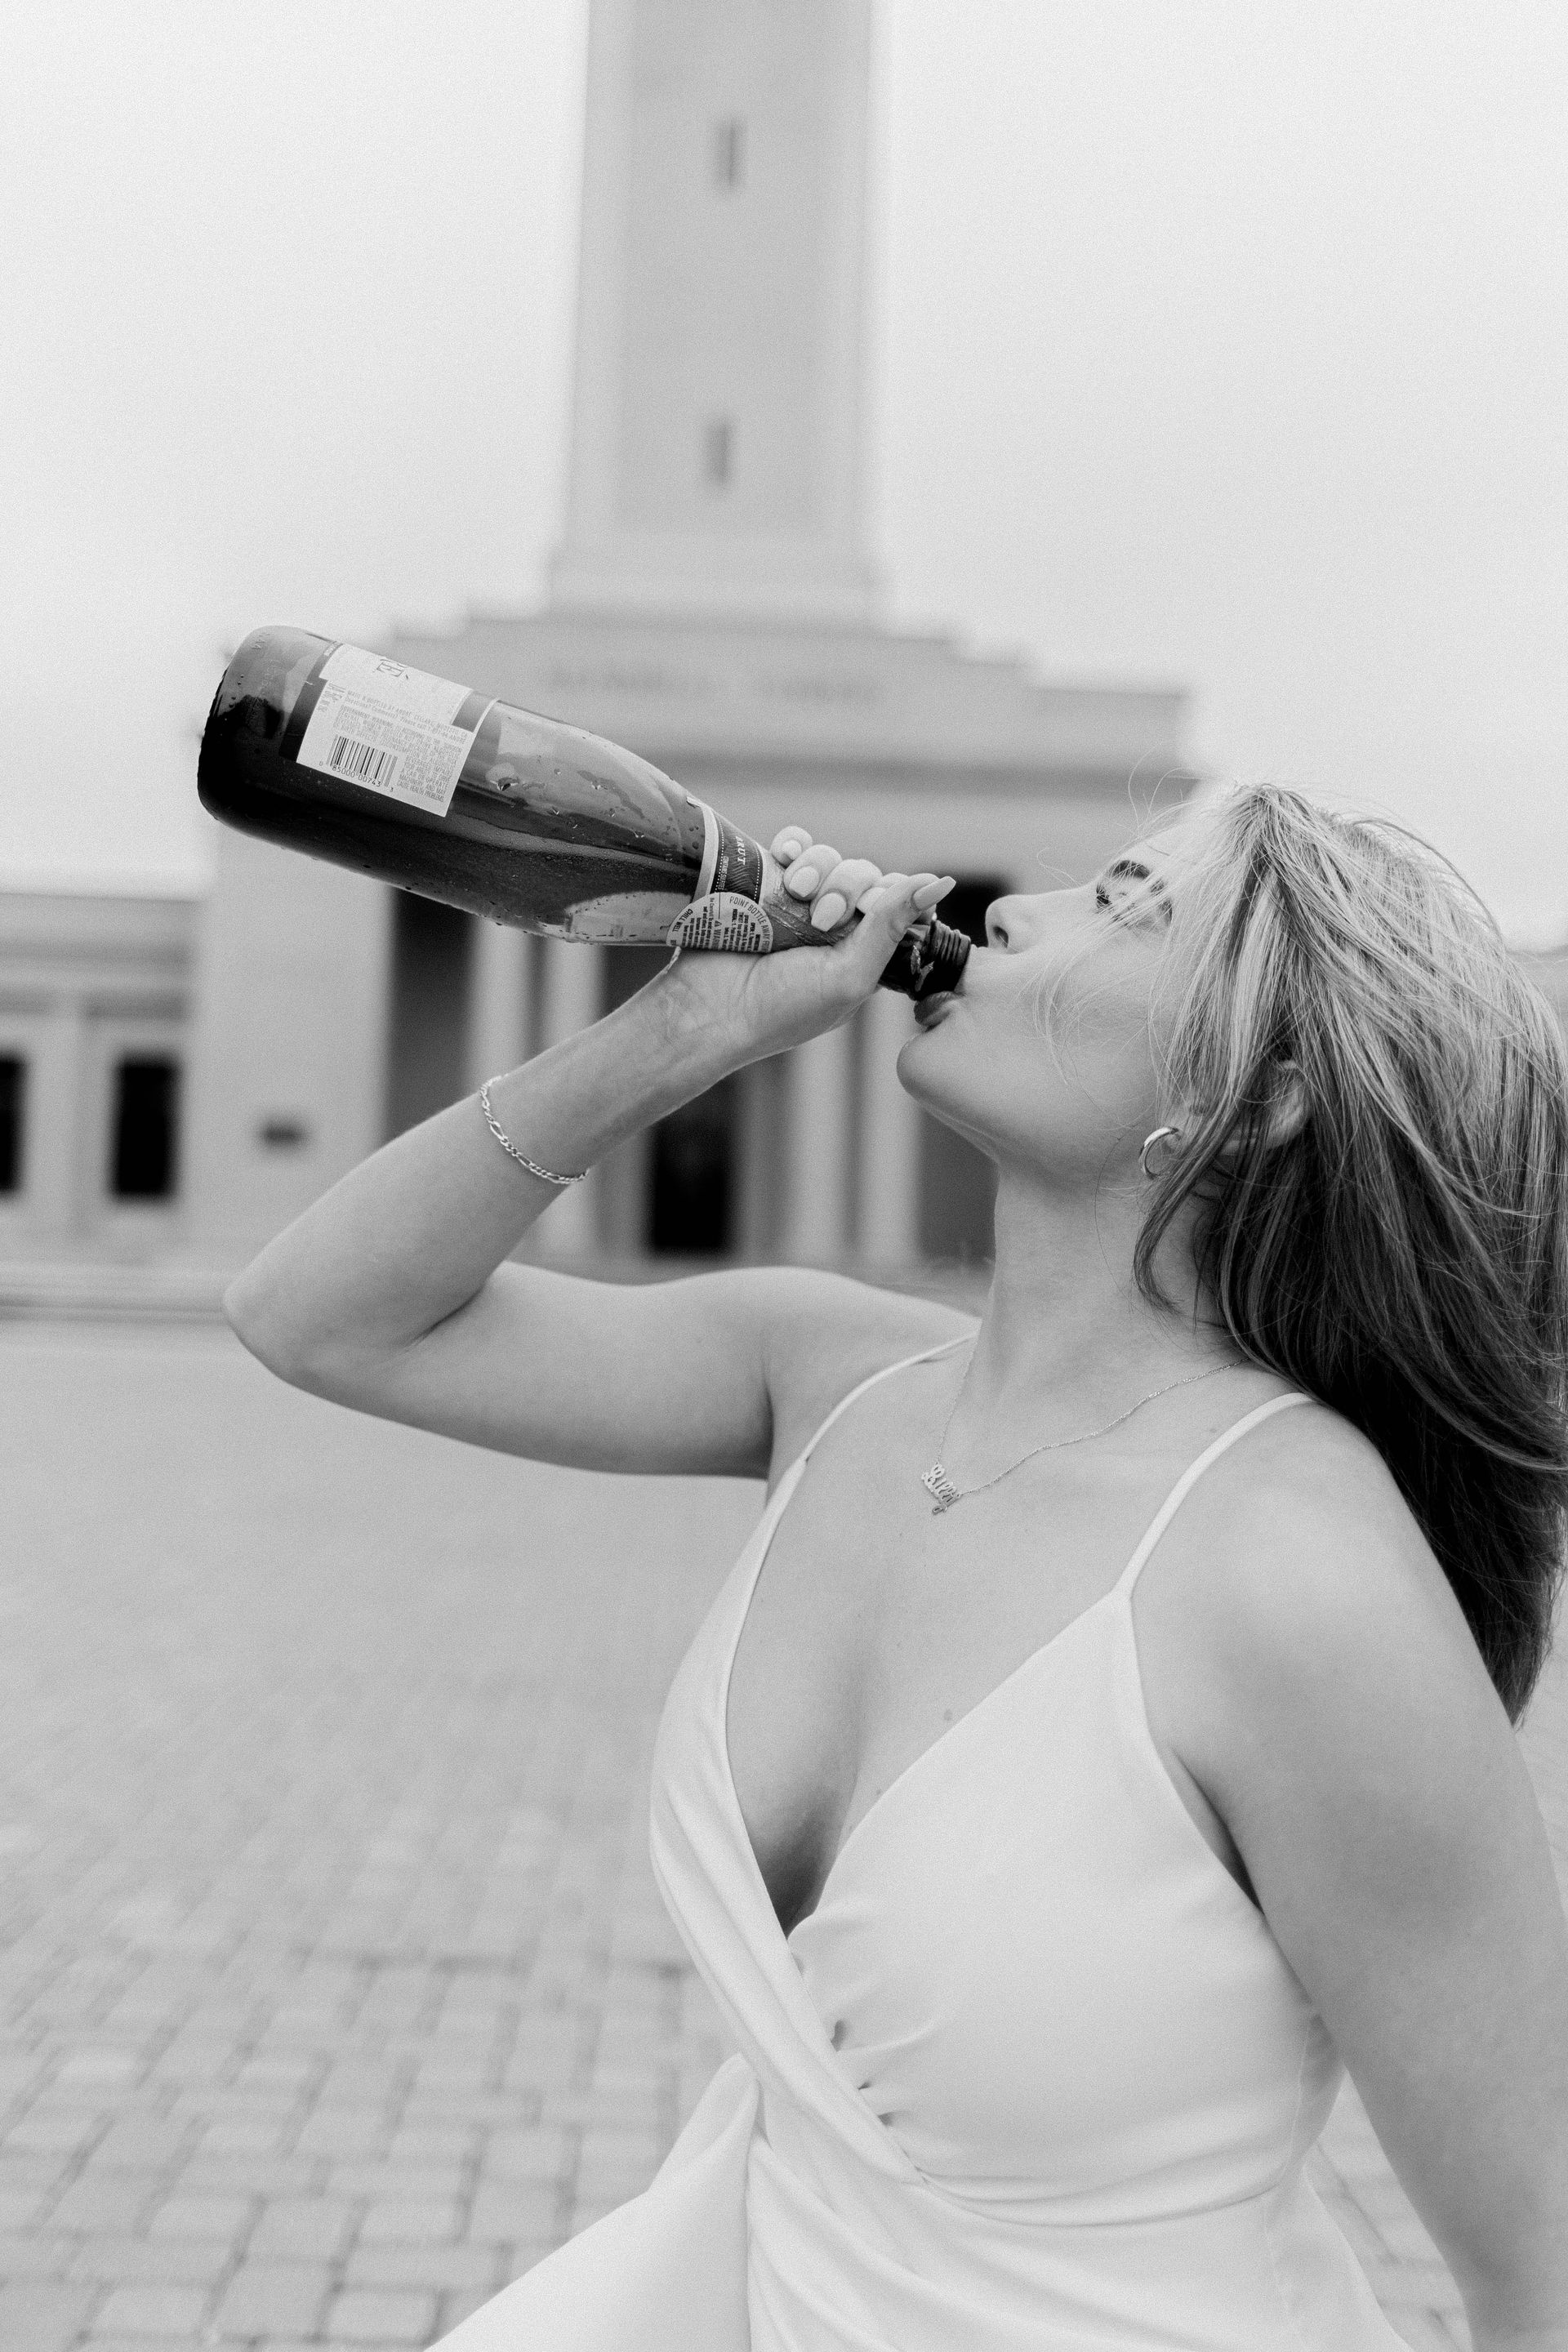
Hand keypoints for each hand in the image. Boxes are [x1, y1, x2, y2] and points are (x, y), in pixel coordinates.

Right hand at [649, 825, 955, 1068]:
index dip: (887, 899)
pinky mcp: (763, 884)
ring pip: (830, 858)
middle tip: (820, 917)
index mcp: (862, 954)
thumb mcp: (849, 976)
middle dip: (846, 887)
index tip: (864, 915)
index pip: (897, 904)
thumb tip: (941, 881)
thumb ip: (891, 927)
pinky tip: (783, 857)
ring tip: (795, 894)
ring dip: (818, 868)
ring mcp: (797, 904)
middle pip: (864, 875)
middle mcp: (833, 927)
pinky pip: (794, 846)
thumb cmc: (781, 1008)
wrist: (707, 1008)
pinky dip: (794, 844)